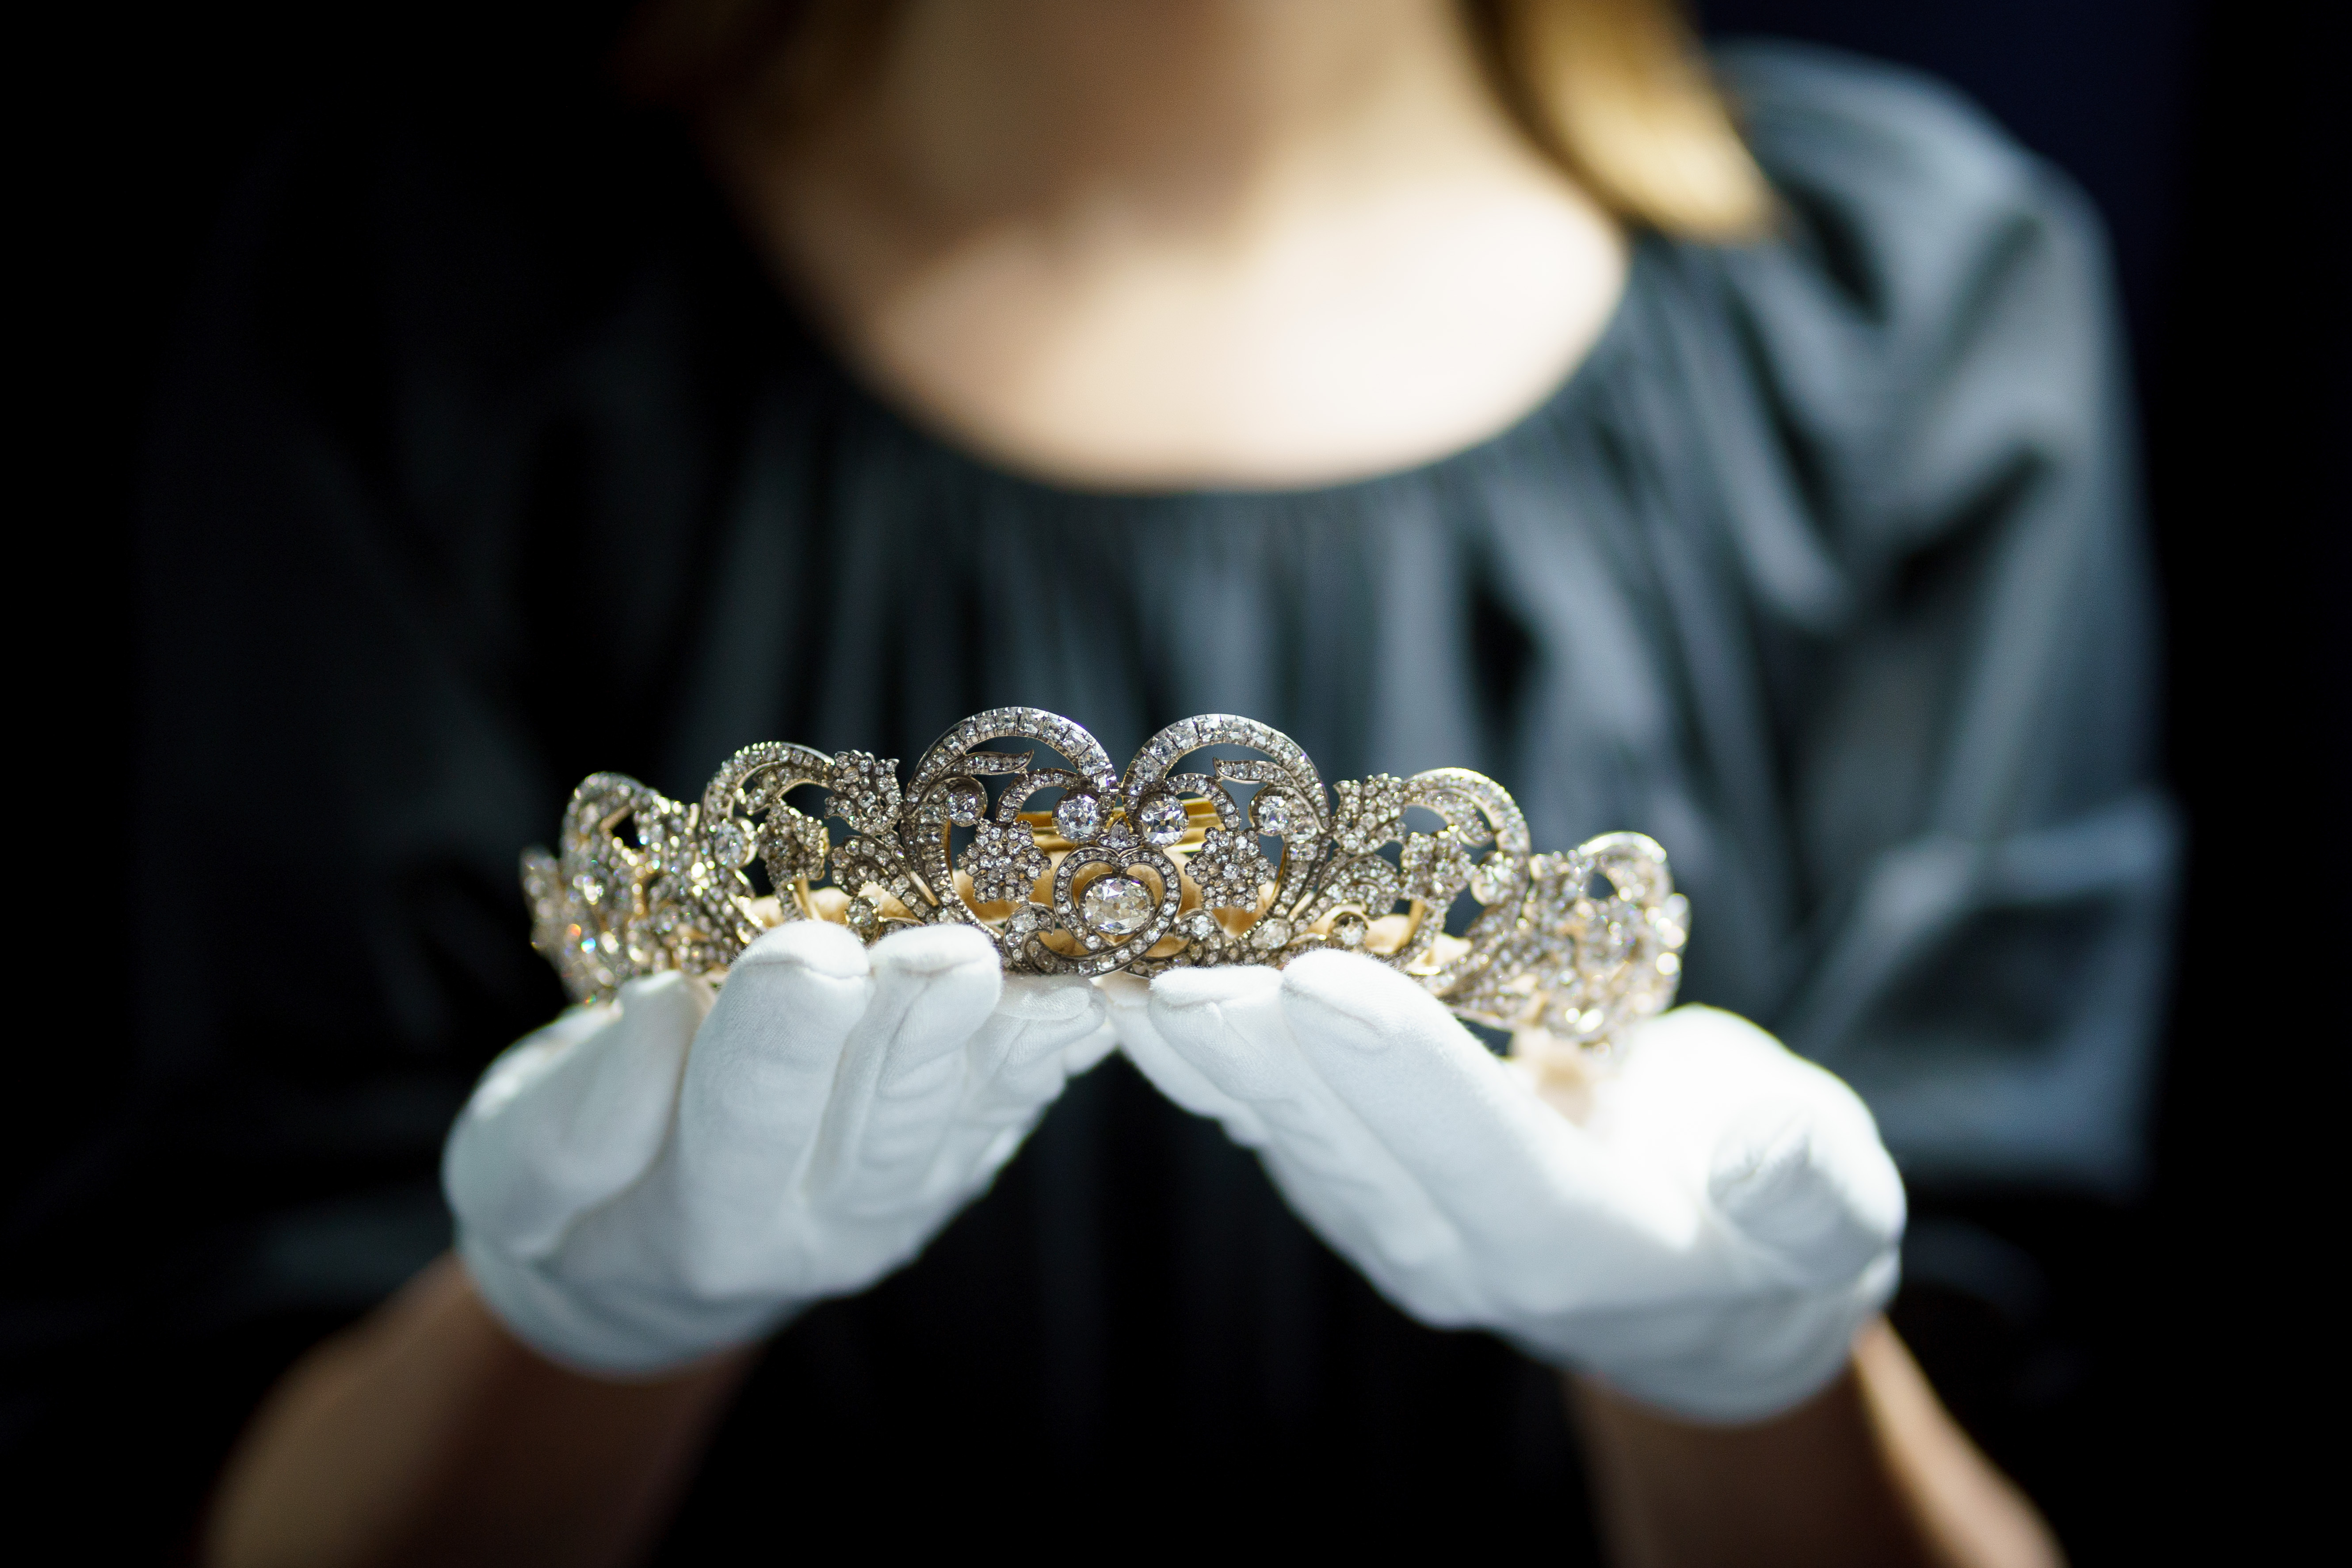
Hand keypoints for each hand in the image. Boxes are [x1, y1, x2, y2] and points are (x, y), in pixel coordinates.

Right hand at [445, 922, 1109, 1374]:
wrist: (648, 1268)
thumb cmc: (572, 1197)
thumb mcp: (509, 1176)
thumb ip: (571, 1125)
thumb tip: (665, 1015)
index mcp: (703, 1220)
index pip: (742, 1120)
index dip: (777, 1037)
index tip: (808, 956)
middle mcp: (825, 1218)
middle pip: (879, 1120)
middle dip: (914, 1030)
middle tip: (949, 956)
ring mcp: (909, 1194)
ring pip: (967, 1112)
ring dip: (1011, 1036)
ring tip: (1053, 974)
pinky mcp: (960, 1155)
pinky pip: (1017, 1098)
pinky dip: (1058, 1045)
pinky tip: (1099, 989)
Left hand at [1108, 952, 1903, 1421]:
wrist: (1706, 1283)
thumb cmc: (1774, 1216)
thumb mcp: (1829, 1205)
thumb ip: (1809, 1191)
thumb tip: (1772, 1164)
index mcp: (1577, 1248)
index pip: (1477, 1155)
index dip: (1400, 1068)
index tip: (1320, 983)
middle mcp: (1455, 1245)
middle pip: (1343, 1136)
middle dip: (1253, 1041)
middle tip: (1165, 954)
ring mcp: (1388, 1212)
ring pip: (1281, 1120)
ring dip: (1199, 1037)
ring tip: (1120, 949)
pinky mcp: (1351, 1169)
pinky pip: (1269, 1098)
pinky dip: (1208, 1033)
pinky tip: (1141, 965)